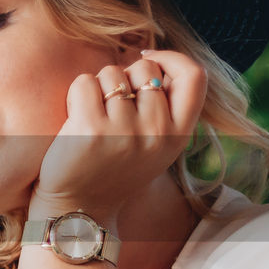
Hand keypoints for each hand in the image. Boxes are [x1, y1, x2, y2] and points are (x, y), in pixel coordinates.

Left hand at [29, 49, 205, 222]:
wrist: (79, 210)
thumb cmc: (113, 169)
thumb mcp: (154, 145)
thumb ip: (162, 108)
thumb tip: (149, 59)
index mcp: (178, 135)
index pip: (194, 75)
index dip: (171, 58)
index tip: (146, 59)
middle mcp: (157, 132)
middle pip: (145, 68)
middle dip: (123, 76)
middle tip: (109, 105)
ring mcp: (125, 130)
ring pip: (112, 73)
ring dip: (97, 86)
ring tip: (92, 116)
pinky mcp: (91, 129)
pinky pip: (84, 83)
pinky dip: (75, 94)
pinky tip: (74, 119)